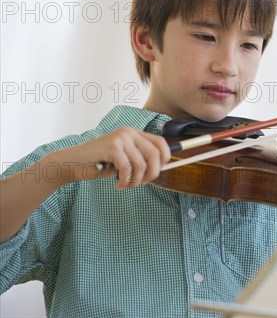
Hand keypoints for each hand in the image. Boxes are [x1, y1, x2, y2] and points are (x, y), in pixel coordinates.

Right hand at [53, 127, 170, 189]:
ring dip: (135, 181)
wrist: (72, 164)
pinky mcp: (112, 146)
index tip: (155, 173)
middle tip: (140, 184)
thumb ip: (140, 160)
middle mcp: (129, 132)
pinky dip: (125, 181)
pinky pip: (128, 168)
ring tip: (126, 185)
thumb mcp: (124, 160)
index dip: (164, 159)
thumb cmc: (98, 164)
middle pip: (155, 154)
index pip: (161, 142)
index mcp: (134, 134)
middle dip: (151, 174)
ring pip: (141, 164)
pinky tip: (118, 184)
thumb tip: (161, 168)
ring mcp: (121, 137)